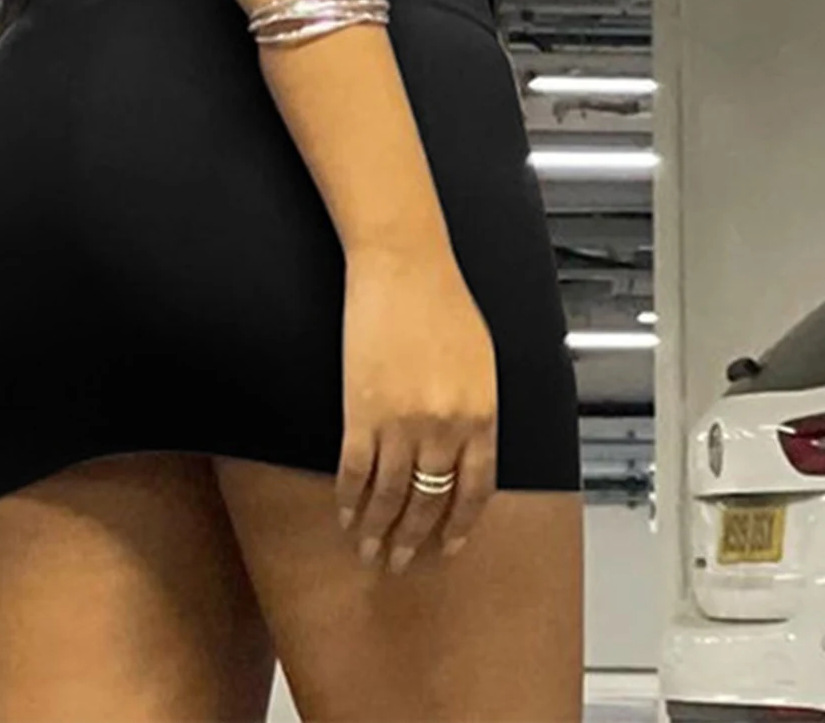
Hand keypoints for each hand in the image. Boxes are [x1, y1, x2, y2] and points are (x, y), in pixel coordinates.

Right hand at [336, 241, 497, 573]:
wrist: (402, 263)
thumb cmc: (442, 300)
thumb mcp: (481, 360)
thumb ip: (477, 408)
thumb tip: (467, 449)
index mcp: (481, 414)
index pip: (474, 490)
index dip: (458, 525)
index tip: (445, 548)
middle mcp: (444, 426)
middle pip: (429, 501)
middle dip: (413, 538)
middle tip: (399, 562)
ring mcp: (400, 421)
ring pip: (389, 495)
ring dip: (376, 528)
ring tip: (368, 550)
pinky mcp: (360, 410)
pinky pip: (354, 469)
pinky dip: (347, 497)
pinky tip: (343, 512)